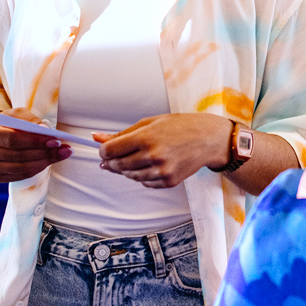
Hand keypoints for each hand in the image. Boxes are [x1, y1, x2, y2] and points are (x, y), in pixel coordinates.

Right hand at [0, 107, 71, 182]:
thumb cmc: (7, 121)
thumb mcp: (17, 114)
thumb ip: (30, 120)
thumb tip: (45, 130)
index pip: (11, 139)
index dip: (35, 141)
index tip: (56, 140)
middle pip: (17, 156)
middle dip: (44, 152)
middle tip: (65, 149)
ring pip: (21, 168)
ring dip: (45, 162)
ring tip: (62, 154)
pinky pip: (21, 176)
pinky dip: (38, 169)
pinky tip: (50, 160)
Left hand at [96, 113, 233, 188]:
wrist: (209, 139)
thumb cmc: (180, 126)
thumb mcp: (150, 123)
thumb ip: (122, 133)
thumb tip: (96, 138)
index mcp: (145, 138)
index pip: (109, 151)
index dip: (104, 151)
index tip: (107, 148)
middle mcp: (152, 156)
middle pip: (117, 165)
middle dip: (112, 161)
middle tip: (116, 156)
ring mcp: (161, 171)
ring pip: (130, 176)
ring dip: (126, 169)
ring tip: (135, 158)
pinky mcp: (169, 182)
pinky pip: (145, 183)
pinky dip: (142, 176)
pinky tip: (148, 165)